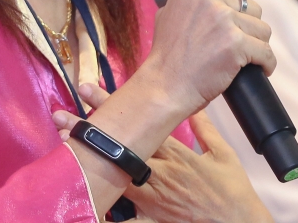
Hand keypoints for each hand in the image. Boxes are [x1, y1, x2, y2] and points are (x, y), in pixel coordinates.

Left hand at [53, 85, 272, 222]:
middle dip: (90, 131)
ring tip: (63, 150)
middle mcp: (159, 172)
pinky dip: (107, 213)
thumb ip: (206, 129)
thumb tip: (195, 105)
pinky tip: (84, 204)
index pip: (140, 122)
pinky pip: (125, 218)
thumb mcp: (223, 154)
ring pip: (113, 176)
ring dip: (89, 162)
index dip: (113, 104)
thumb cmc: (232, 190)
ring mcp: (152, 197)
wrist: (237, 222)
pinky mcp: (152, 218)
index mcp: (175, 152)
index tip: (88, 88)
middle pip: (118, 147)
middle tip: (60, 116)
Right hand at [139, 0, 274, 116]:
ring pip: (262, 29)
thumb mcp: (169, 11)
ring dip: (256, 45)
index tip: (232, 22)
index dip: (237, 7)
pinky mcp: (236, 43)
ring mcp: (224, 19)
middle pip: (252, 7)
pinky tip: (259, 69)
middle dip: (247, 26)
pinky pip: (266, 52)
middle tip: (236, 44)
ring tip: (244, 58)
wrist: (164, 85)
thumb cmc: (166, 54)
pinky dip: (265, 63)